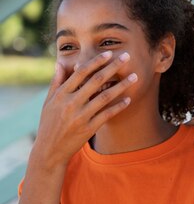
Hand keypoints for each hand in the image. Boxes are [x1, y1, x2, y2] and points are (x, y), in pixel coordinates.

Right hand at [31, 51, 136, 169]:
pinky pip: (107, 114)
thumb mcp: (48, 102)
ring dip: (122, 85)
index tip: (109, 52)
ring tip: (135, 77)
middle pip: (96, 81)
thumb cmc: (49, 123)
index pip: (81, 72)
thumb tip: (60, 63)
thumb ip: (56, 82)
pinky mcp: (89, 128)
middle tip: (126, 57)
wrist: (50, 150)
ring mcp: (81, 116)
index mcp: (61, 94)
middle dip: (113, 67)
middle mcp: (71, 103)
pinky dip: (119, 106)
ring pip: (105, 97)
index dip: (96, 61)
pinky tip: (129, 99)